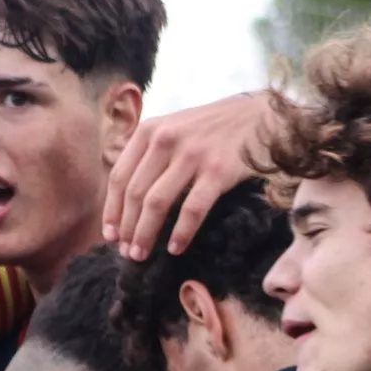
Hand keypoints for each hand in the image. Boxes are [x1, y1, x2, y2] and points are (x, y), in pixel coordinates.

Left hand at [103, 91, 278, 259]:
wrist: (261, 115)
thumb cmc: (212, 129)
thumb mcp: (172, 128)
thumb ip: (148, 154)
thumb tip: (122, 198)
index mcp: (149, 131)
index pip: (119, 177)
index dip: (111, 210)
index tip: (108, 235)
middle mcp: (166, 140)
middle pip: (135, 193)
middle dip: (127, 228)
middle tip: (125, 252)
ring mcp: (192, 155)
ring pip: (157, 203)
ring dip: (145, 234)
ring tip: (141, 254)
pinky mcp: (218, 170)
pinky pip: (192, 209)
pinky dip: (181, 232)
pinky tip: (175, 248)